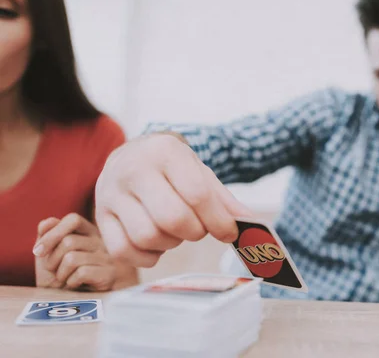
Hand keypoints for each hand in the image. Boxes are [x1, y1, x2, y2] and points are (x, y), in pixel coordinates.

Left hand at [34, 214, 117, 290]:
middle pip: (68, 241)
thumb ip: (48, 235)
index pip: (73, 219)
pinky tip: (76, 285)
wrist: (81, 301)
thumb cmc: (65, 275)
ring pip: (72, 258)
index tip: (38, 251)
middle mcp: (101, 240)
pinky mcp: (110, 273)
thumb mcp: (52, 253)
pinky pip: (81, 273)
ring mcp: (107, 256)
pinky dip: (71, 282)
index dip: (52, 233)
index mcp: (88, 231)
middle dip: (52, 260)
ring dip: (60, 273)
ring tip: (65, 279)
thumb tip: (46, 223)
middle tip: (54, 271)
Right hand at [94, 133, 250, 267]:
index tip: (228, 232)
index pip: (197, 194)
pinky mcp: (99, 216)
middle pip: (172, 218)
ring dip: (171, 243)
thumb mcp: (199, 173)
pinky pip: (123, 251)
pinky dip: (147, 256)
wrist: (132, 156)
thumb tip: (250, 226)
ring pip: (147, 236)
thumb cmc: (172, 168)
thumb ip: (224, 200)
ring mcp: (111, 193)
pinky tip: (156, 244)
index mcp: (165, 152)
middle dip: (194, 232)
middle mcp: (133, 169)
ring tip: (175, 231)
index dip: (218, 220)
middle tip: (198, 229)